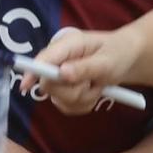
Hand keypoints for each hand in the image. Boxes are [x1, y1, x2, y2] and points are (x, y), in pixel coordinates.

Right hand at [23, 26, 144, 114]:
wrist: (127, 59)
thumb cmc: (118, 53)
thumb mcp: (108, 60)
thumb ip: (86, 67)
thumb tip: (62, 74)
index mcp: (67, 45)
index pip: (44, 59)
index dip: (33, 72)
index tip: (26, 85)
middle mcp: (59, 60)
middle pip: (49, 85)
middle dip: (73, 91)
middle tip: (93, 83)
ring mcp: (59, 77)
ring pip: (59, 99)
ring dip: (83, 98)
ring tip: (97, 85)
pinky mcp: (64, 91)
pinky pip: (67, 107)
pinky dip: (84, 104)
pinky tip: (93, 92)